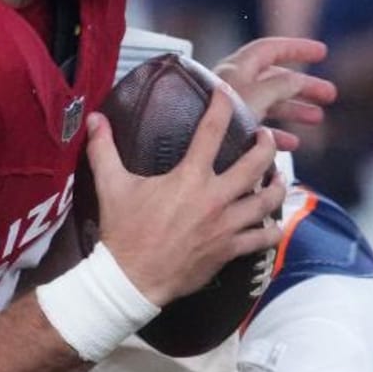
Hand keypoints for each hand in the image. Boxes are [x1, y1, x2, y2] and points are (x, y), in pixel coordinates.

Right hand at [85, 91, 284, 307]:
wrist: (132, 278)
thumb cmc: (123, 230)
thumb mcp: (110, 185)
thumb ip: (103, 148)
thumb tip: (94, 119)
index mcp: (189, 177)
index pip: (211, 131)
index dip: (221, 106)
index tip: (224, 93)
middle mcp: (214, 198)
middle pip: (255, 164)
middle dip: (266, 145)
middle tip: (266, 137)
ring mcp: (226, 226)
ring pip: (266, 201)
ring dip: (276, 185)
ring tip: (278, 176)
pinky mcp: (229, 250)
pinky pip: (262, 238)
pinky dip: (272, 229)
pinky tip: (274, 223)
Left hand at [213, 36, 336, 149]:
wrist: (184, 147)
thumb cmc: (216, 120)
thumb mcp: (256, 97)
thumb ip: (280, 85)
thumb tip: (297, 78)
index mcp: (237, 70)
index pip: (270, 49)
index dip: (296, 48)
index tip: (321, 52)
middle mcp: (233, 86)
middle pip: (274, 78)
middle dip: (304, 85)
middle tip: (329, 94)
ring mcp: (230, 109)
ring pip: (268, 104)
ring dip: (295, 109)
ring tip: (316, 117)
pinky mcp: (227, 132)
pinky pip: (257, 129)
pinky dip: (277, 133)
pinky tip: (291, 143)